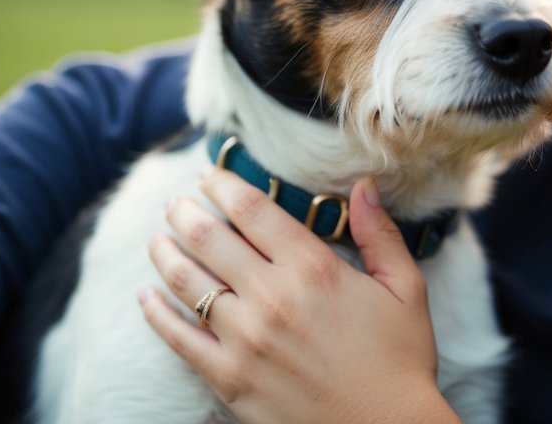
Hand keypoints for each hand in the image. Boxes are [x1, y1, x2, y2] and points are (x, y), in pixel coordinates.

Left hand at [139, 170, 460, 423]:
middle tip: (176, 201)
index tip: (210, 174)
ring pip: (188, 282)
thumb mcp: (405, 289)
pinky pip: (178, 338)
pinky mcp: (228, 378)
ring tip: (157, 239)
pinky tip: (145, 297)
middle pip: (212, 238)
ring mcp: (245, 339)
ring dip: (165, 253)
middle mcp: (272, 297)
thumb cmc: (400, 360)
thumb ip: (380, 234)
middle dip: (187, 212)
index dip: (225, 186)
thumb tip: (362, 187)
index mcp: (315, 269)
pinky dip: (156, 313)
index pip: (255, 211)